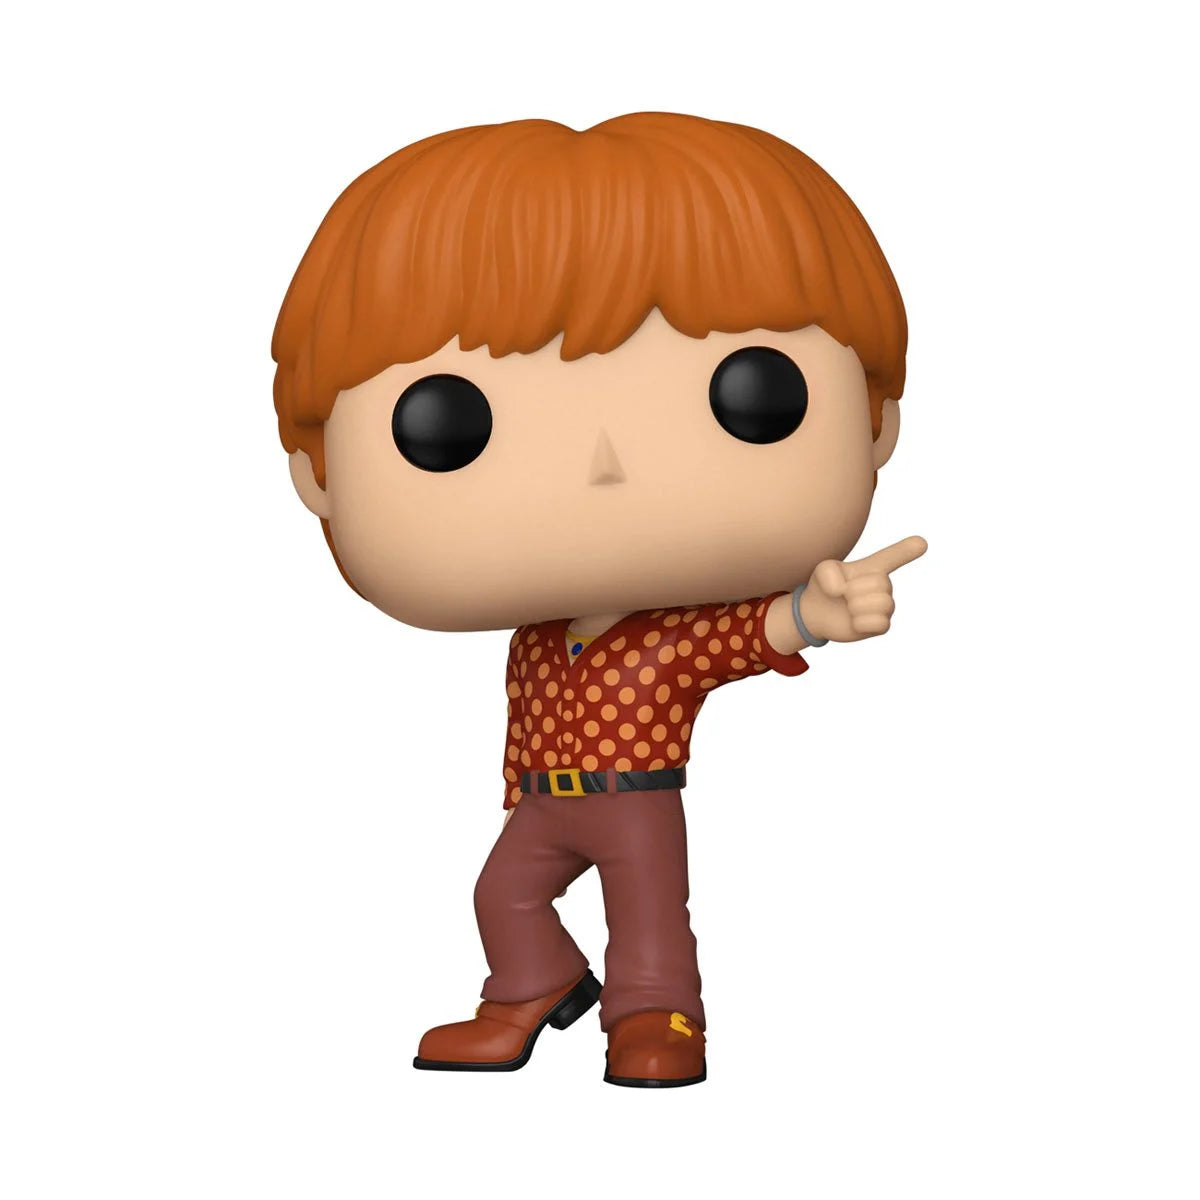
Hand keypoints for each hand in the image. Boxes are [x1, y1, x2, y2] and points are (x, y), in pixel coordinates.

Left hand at [799, 536, 926, 643]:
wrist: (817, 613)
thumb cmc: (824, 588)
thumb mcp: (821, 572)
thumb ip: (828, 573)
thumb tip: (842, 591)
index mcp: (871, 568)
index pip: (892, 556)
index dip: (906, 550)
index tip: (922, 542)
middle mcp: (883, 585)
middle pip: (881, 582)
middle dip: (855, 589)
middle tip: (843, 594)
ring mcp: (884, 606)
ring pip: (884, 603)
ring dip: (857, 606)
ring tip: (849, 606)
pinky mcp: (881, 625)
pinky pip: (880, 623)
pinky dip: (861, 623)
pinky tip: (854, 621)